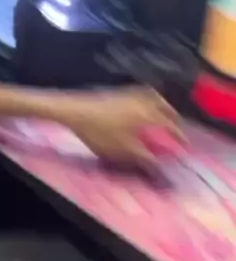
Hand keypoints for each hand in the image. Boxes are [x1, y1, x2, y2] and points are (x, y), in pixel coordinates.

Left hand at [53, 87, 182, 164]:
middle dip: (173, 117)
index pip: (170, 124)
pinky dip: (148, 100)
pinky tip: (140, 108)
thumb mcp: (125, 152)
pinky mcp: (117, 91)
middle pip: (164, 106)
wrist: (75, 111)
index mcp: (148, 113)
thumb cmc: (101, 133)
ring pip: (152, 96)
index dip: (179, 136)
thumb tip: (164, 169)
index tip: (185, 146)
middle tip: (177, 127)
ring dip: (161, 105)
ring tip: (162, 115)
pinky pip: (141, 93)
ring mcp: (129, 93)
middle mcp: (142, 100)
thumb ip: (147, 160)